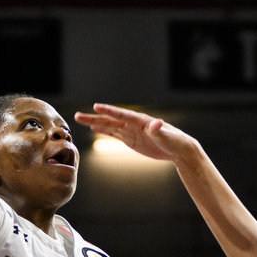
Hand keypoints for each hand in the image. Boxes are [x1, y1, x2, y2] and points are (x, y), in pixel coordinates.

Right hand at [73, 104, 196, 161]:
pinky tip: (94, 127)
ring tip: (80, 119)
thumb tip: (156, 123)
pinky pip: (115, 134)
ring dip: (95, 123)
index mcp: (141, 121)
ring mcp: (131, 131)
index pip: (122, 114)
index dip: (109, 111)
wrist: (178, 149)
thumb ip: (159, 130)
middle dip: (94, 117)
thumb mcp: (167, 137)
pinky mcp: (131, 139)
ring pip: (109, 126)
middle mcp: (133, 124)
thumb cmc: (174, 141)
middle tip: (78, 115)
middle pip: (111, 119)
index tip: (96, 107)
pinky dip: (104, 130)